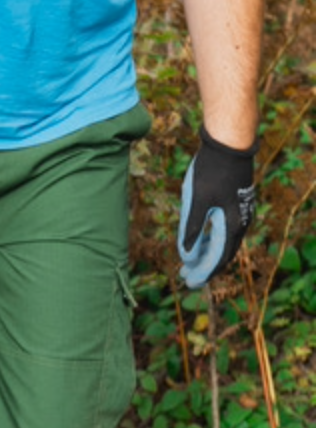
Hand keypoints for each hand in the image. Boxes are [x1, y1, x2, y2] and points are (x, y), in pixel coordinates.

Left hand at [177, 126, 257, 287]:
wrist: (228, 144)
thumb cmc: (210, 171)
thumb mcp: (196, 200)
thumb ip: (192, 228)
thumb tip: (186, 254)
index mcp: (232, 224)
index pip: (218, 258)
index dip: (203, 272)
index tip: (189, 283)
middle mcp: (240, 222)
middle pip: (222, 253)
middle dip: (203, 266)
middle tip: (186, 277)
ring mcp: (240, 212)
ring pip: (224, 241)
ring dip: (207, 253)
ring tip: (189, 262)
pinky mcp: (235, 203)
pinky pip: (224, 229)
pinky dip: (212, 239)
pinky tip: (200, 240)